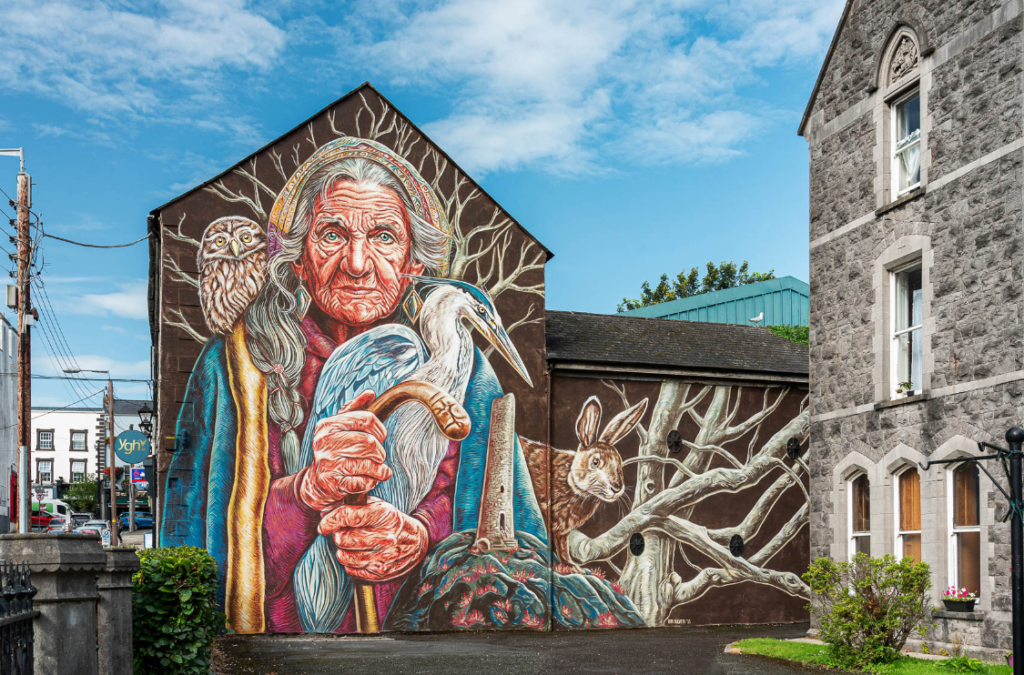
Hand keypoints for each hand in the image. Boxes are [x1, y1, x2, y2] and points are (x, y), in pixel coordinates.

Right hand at [299, 390, 391, 511]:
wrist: (316, 483)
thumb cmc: (334, 451)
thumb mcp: (340, 427)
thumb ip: (355, 409)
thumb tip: (370, 393)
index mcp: (328, 425)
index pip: (366, 419)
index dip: (380, 429)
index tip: (381, 437)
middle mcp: (324, 442)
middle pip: (369, 442)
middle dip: (380, 452)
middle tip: (379, 457)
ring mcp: (326, 463)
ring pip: (368, 464)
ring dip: (379, 469)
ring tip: (378, 470)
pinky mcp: (331, 483)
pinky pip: (362, 482)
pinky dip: (371, 482)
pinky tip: (369, 480)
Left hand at [319, 497, 428, 581]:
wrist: (416, 543)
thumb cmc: (392, 522)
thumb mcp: (378, 506)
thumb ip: (353, 506)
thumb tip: (325, 512)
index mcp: (384, 516)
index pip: (350, 516)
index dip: (331, 520)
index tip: (324, 524)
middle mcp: (385, 537)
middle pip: (343, 539)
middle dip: (339, 535)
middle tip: (344, 533)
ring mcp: (383, 557)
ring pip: (344, 556)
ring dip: (343, 550)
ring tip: (352, 544)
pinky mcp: (380, 572)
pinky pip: (351, 570)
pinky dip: (351, 563)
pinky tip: (359, 555)